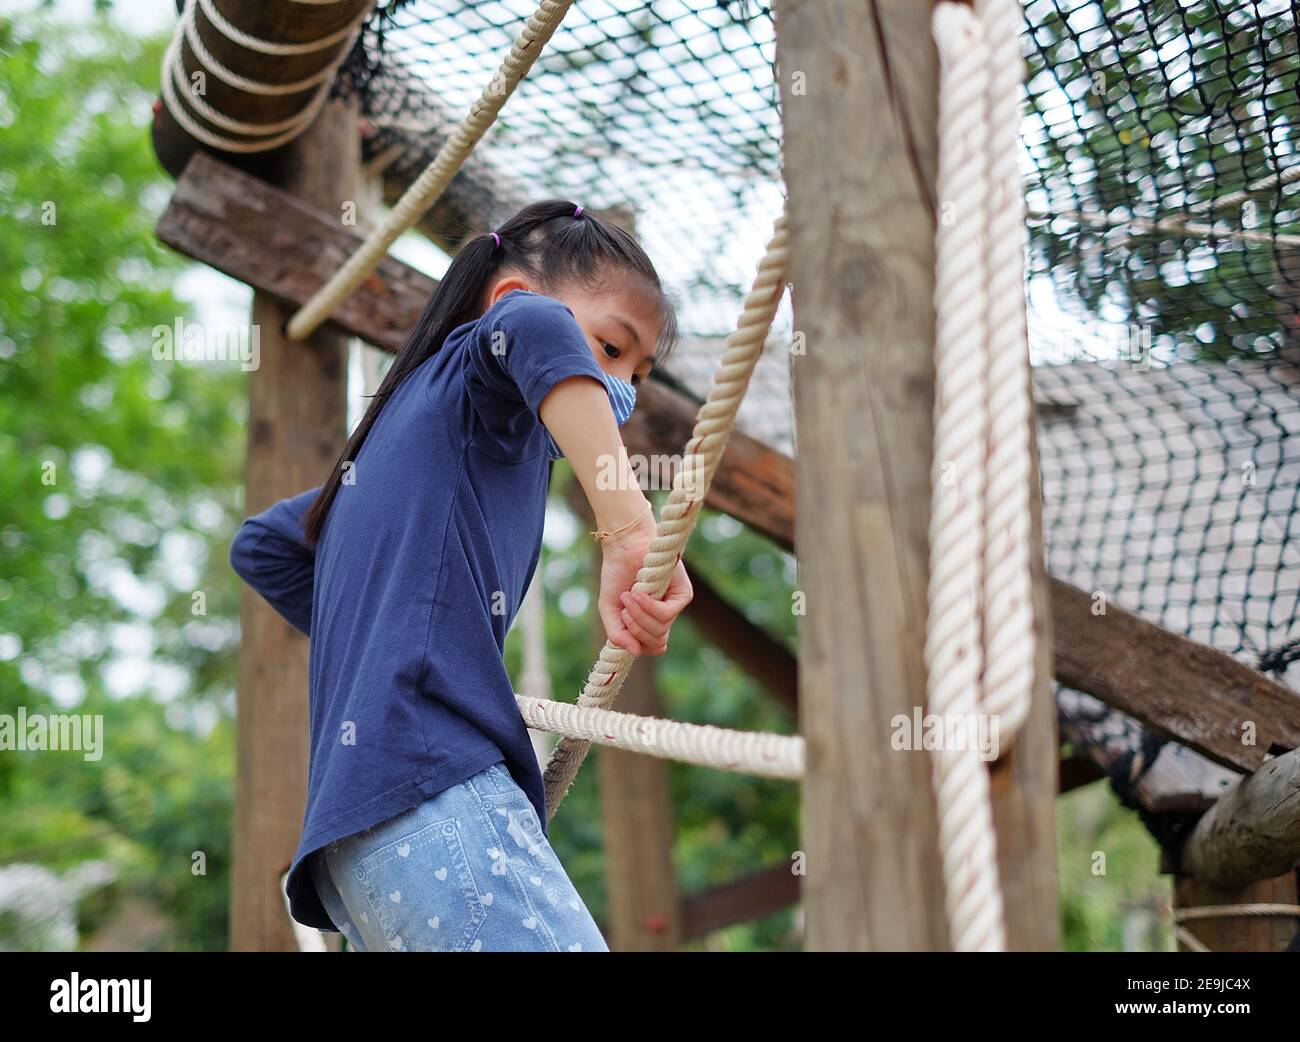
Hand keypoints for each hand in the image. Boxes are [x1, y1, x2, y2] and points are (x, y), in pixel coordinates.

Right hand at [596, 515, 692, 655]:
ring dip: (639, 616)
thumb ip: (617, 634)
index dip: (639, 644)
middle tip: (623, 607)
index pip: (654, 647)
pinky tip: (638, 592)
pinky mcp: (683, 594)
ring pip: (661, 629)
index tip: (623, 623)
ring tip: (629, 595)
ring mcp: (675, 604)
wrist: (624, 547)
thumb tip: (635, 653)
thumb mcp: (609, 610)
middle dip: (635, 629)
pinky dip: (649, 607)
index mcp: (650, 621)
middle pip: (656, 641)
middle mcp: (665, 615)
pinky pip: (667, 614)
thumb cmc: (616, 576)